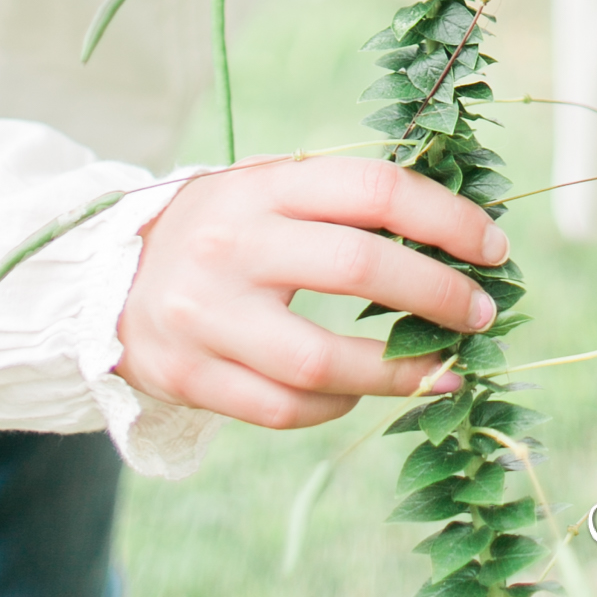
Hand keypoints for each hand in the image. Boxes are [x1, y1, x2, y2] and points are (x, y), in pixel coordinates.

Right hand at [116, 157, 507, 430]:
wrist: (102, 279)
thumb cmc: (226, 229)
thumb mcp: (272, 189)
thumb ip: (346, 202)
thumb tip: (459, 232)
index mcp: (264, 187)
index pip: (376, 191)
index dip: (448, 219)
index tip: (493, 249)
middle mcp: (231, 247)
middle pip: (361, 269)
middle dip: (439, 294)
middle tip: (480, 312)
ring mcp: (205, 317)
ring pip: (322, 361)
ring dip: (399, 373)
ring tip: (445, 370)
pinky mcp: (188, 377)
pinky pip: (284, 408)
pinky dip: (335, 405)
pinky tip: (360, 393)